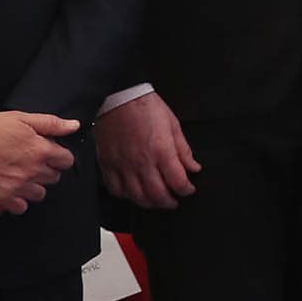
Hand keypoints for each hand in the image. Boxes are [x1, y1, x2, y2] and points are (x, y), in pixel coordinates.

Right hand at [0, 109, 80, 215]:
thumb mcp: (21, 118)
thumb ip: (51, 124)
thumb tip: (74, 126)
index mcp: (40, 150)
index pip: (66, 160)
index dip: (59, 157)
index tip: (50, 155)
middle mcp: (32, 170)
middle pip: (53, 178)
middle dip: (46, 171)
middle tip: (30, 164)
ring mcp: (17, 186)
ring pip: (39, 194)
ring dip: (33, 186)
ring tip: (19, 177)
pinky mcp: (1, 198)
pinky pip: (20, 207)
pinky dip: (17, 200)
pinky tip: (9, 189)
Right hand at [95, 93, 196, 208]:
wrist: (119, 97)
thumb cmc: (146, 107)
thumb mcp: (173, 125)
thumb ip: (184, 150)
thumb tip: (193, 167)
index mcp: (161, 150)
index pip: (178, 181)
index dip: (186, 190)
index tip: (188, 190)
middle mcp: (142, 161)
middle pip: (157, 194)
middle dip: (169, 202)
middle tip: (174, 200)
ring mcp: (123, 165)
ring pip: (136, 196)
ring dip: (150, 203)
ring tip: (157, 200)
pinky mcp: (108, 164)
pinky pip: (116, 189)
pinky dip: (126, 196)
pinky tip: (134, 193)